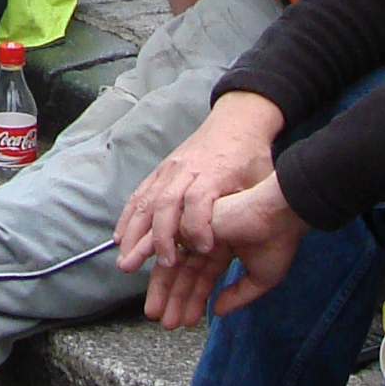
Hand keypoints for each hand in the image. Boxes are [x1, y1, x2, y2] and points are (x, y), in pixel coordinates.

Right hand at [117, 96, 282, 285]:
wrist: (239, 120)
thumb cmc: (253, 156)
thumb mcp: (263, 180)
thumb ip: (253, 205)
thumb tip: (248, 235)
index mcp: (214, 172)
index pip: (198, 200)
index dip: (198, 226)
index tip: (203, 250)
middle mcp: (186, 170)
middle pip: (165, 202)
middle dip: (160, 237)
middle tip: (162, 265)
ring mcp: (170, 168)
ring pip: (146, 200)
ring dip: (134, 232)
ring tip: (127, 260)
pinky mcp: (161, 169)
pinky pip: (140, 194)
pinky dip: (128, 217)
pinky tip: (121, 237)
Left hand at [146, 176, 304, 328]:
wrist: (280, 216)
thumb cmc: (276, 242)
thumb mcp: (260, 279)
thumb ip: (237, 295)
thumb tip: (217, 312)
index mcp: (222, 250)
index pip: (201, 279)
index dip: (192, 302)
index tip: (184, 323)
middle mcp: (205, 240)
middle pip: (183, 273)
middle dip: (173, 299)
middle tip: (164, 322)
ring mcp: (196, 230)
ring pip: (173, 261)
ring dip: (162, 287)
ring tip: (155, 313)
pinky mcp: (188, 220)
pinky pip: (165, 241)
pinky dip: (151, 255)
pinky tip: (144, 275)